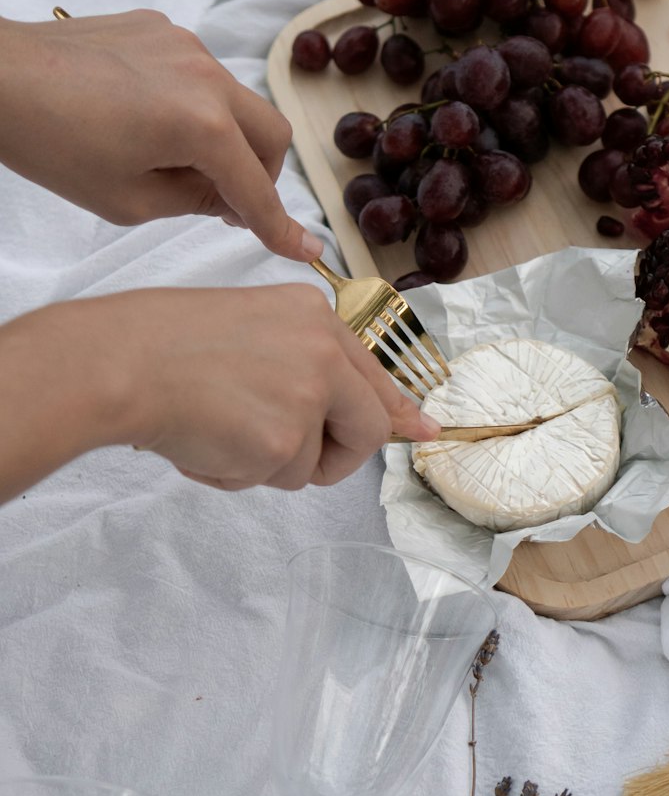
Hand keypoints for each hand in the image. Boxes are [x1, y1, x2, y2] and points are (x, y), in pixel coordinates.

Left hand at [0, 10, 320, 261]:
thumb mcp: (130, 201)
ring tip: (174, 157)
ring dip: (228, 137)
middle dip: (260, 174)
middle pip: (272, 135)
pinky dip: (196, 105)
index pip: (256, 188)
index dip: (278, 228)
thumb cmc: (53, 144)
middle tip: (221, 198)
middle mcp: (206, 77)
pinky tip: (148, 118)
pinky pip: (202, 75)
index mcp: (202, 126)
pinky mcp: (161, 28)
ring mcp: (186, 45)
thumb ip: (197, 200)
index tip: (306, 252)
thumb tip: (233, 199)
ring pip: (240, 102)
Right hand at [118, 285, 440, 488]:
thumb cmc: (166, 346)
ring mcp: (308, 394)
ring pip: (312, 462)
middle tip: (282, 454)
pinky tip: (204, 443)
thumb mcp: (251, 333)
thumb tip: (357, 410)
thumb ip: (306, 367)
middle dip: (333, 457)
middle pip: (367, 429)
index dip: (396, 411)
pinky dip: (237, 474)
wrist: (120, 362)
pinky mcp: (285, 440)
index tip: (421, 430)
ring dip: (266, 463)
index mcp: (313, 316)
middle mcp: (323, 350)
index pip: (373, 374)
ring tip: (216, 429)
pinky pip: (278, 480)